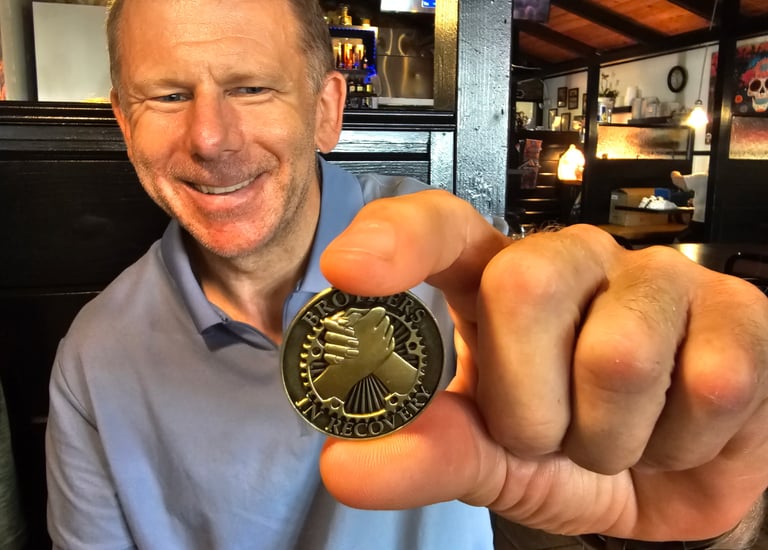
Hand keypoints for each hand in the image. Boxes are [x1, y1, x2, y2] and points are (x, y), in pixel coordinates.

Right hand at [314, 308, 394, 400]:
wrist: (349, 370)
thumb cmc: (344, 349)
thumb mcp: (346, 328)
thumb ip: (354, 316)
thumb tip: (362, 311)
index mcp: (367, 325)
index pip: (379, 311)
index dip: (376, 311)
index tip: (374, 312)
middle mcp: (377, 333)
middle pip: (385, 319)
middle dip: (380, 320)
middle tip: (375, 321)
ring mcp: (383, 343)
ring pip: (389, 329)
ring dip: (384, 328)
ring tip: (377, 331)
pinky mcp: (386, 352)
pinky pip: (391, 340)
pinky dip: (387, 339)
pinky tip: (381, 340)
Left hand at [318, 189, 767, 539]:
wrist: (669, 477)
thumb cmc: (562, 447)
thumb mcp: (488, 457)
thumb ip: (425, 451)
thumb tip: (345, 465)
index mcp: (494, 277)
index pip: (440, 226)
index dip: (397, 239)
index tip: (349, 270)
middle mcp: (569, 259)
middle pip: (525, 288)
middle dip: (529, 404)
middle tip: (544, 437)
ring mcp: (655, 276)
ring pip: (617, 353)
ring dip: (606, 438)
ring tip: (610, 441)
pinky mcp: (736, 310)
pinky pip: (710, 382)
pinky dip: (680, 445)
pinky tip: (675, 434)